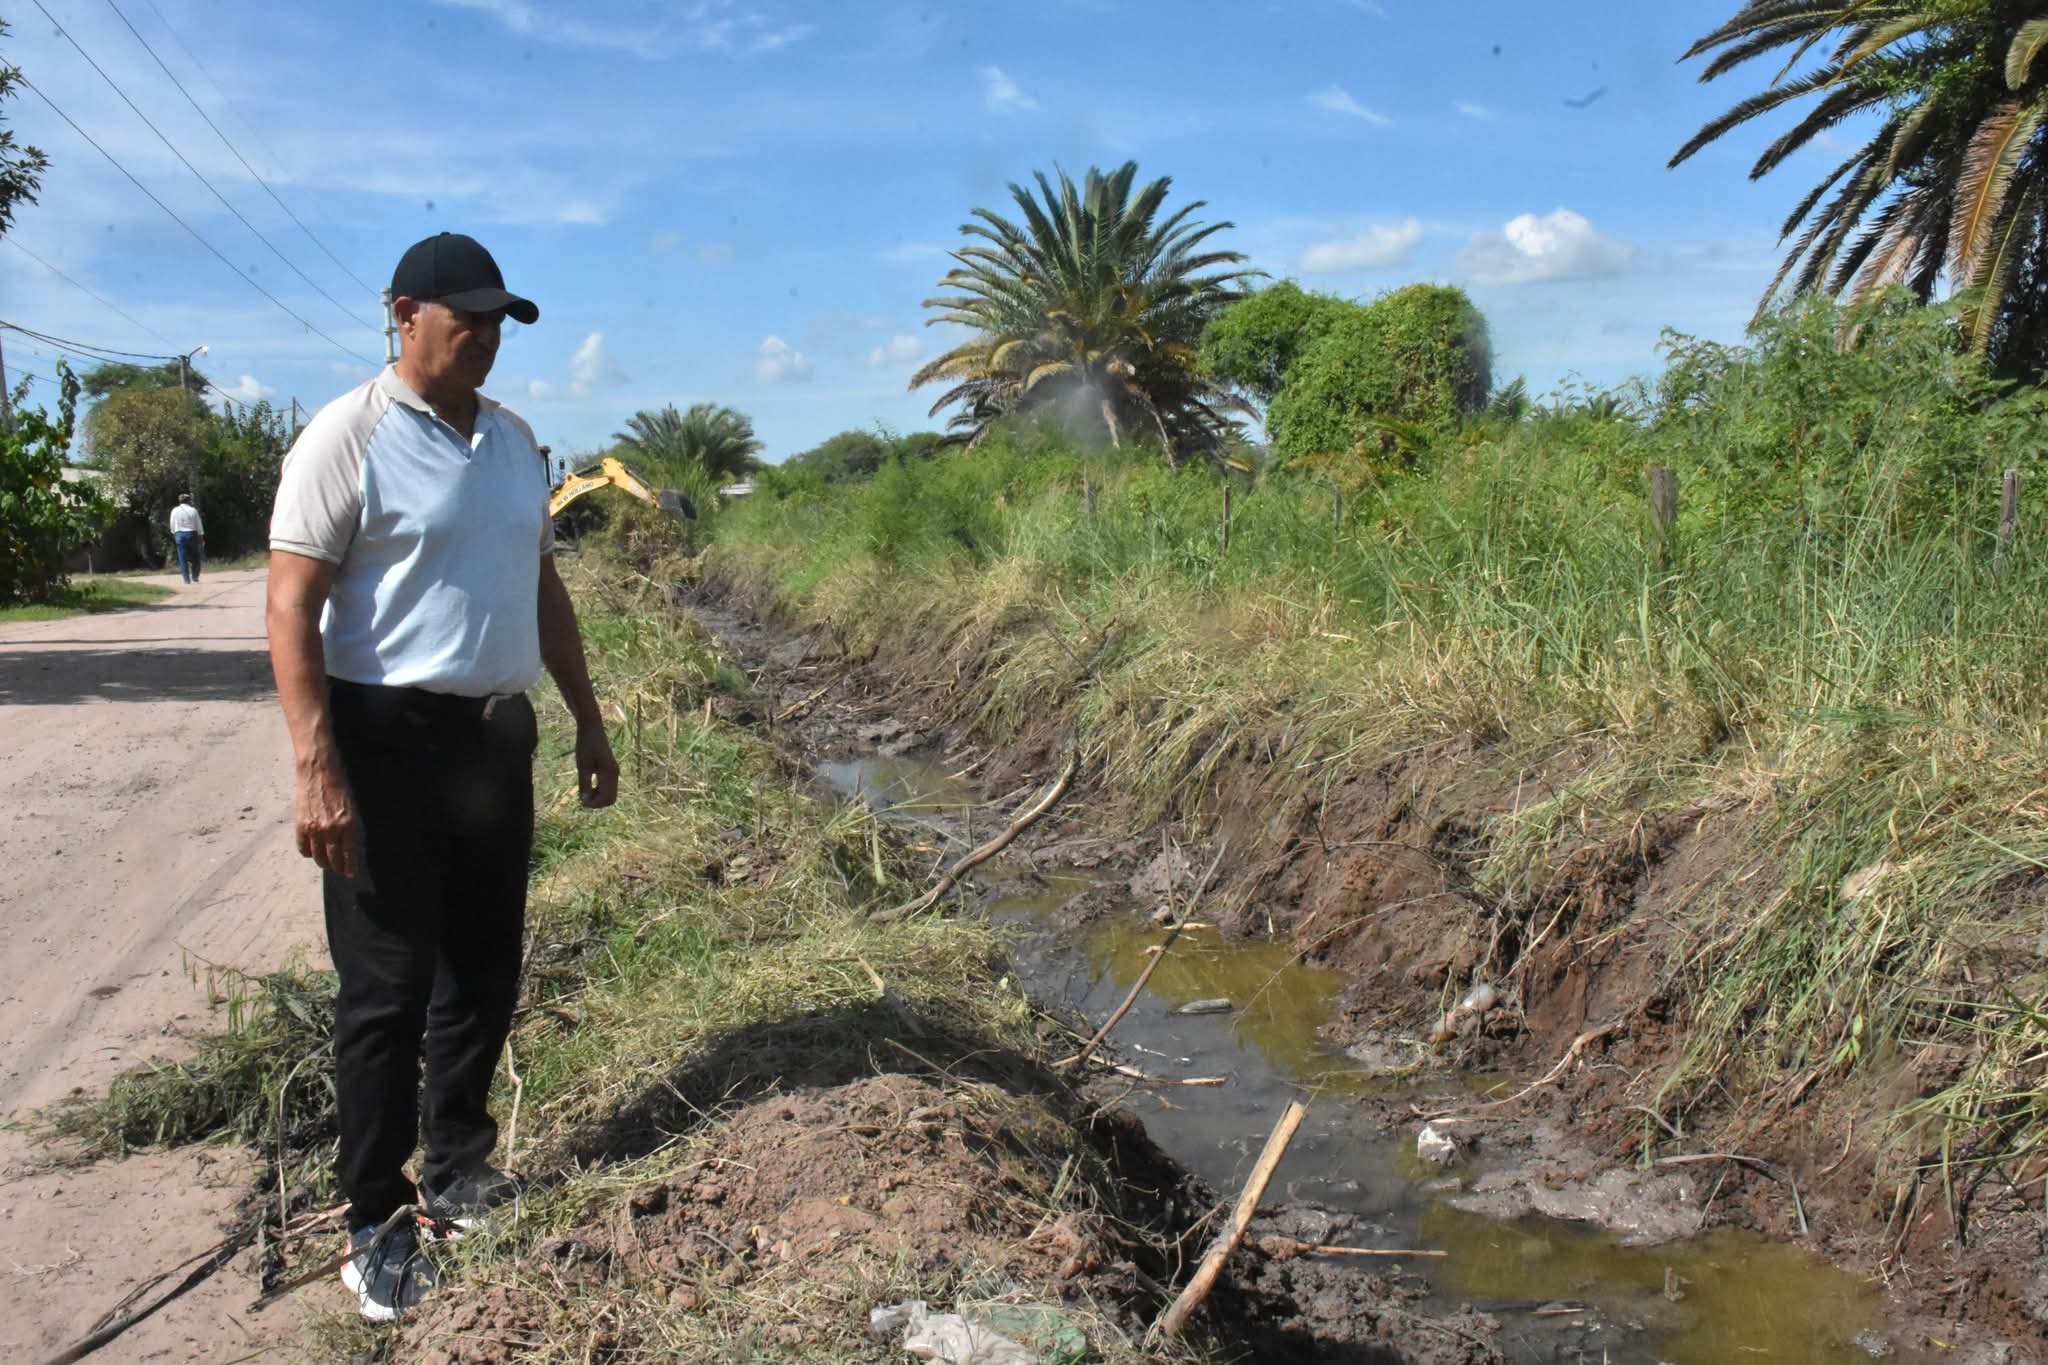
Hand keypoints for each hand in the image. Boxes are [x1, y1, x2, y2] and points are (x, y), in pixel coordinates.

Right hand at [294, 752, 356, 876]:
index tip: (351, 873)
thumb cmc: (341, 788)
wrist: (320, 771)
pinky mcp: (301, 826)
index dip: (351, 866)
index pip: (351, 854)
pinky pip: (303, 848)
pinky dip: (308, 853)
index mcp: (350, 825)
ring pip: (319, 857)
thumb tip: (354, 850)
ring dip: (324, 862)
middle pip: (334, 859)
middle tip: (340, 869)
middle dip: (338, 867)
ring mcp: (315, 829)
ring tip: (327, 861)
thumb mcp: (354, 809)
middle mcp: (333, 830)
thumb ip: (354, 830)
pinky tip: (312, 851)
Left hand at [575, 723, 618, 808]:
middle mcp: (615, 774)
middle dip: (597, 803)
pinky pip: (608, 788)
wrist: (592, 729)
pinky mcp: (611, 770)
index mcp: (609, 773)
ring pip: (610, 795)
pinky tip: (589, 786)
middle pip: (610, 799)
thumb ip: (584, 784)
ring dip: (598, 798)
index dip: (594, 804)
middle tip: (582, 797)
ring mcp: (614, 772)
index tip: (581, 800)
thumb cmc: (585, 745)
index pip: (606, 798)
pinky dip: (599, 792)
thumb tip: (585, 801)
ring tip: (584, 792)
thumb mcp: (582, 766)